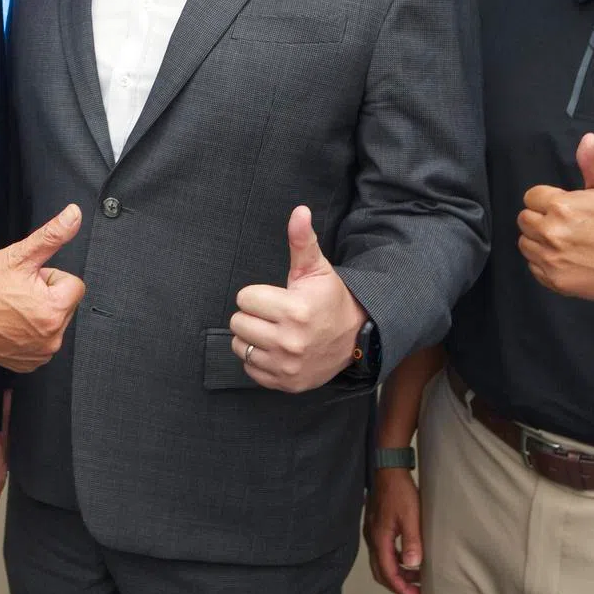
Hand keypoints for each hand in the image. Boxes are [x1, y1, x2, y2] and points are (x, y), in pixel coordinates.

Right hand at [0, 206, 84, 371]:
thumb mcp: (18, 256)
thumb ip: (52, 235)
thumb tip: (73, 216)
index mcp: (54, 310)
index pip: (73, 284)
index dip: (50, 277)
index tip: (29, 280)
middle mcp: (52, 336)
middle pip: (65, 303)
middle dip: (45, 294)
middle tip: (18, 293)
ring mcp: (41, 352)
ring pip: (54, 321)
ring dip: (39, 312)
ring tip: (12, 307)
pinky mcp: (30, 362)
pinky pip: (42, 340)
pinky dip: (29, 331)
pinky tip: (10, 323)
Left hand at [230, 205, 366, 391]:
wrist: (355, 336)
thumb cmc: (329, 298)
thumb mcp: (316, 268)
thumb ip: (301, 240)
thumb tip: (298, 211)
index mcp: (295, 310)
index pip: (245, 298)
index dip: (258, 294)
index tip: (276, 296)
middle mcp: (290, 341)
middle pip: (238, 323)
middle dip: (253, 315)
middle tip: (273, 313)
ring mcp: (287, 365)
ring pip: (240, 345)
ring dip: (252, 337)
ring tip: (274, 330)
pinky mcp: (285, 383)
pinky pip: (250, 368)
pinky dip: (258, 359)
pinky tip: (276, 349)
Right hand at [364, 469, 423, 593]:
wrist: (388, 469)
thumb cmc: (400, 491)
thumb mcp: (411, 516)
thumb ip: (411, 541)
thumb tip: (412, 564)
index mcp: (379, 538)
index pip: (388, 573)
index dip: (402, 589)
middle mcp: (372, 538)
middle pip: (381, 572)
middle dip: (398, 586)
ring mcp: (372, 532)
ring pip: (381, 562)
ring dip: (397, 573)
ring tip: (417, 578)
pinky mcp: (376, 526)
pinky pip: (383, 551)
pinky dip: (395, 561)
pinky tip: (408, 558)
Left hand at [518, 133, 593, 301]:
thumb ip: (592, 163)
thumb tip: (587, 138)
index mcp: (560, 206)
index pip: (531, 197)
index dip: (546, 201)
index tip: (564, 208)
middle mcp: (550, 232)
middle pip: (524, 219)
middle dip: (540, 219)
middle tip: (565, 225)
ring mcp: (550, 258)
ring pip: (524, 243)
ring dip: (539, 241)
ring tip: (564, 242)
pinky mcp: (553, 279)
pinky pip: (533, 266)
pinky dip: (544, 263)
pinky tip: (565, 259)